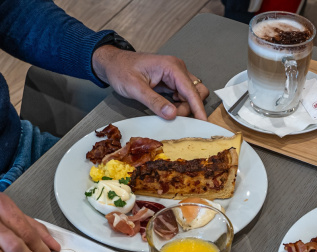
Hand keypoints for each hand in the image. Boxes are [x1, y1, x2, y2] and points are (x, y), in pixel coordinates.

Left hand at [92, 47, 209, 119]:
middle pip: (196, 92)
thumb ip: (154, 102)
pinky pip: (183, 96)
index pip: (191, 90)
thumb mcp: (135, 88)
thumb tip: (172, 115)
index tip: (203, 122)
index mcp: (171, 67)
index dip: (198, 108)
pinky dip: (179, 105)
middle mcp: (177, 69)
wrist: (113, 63)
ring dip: (184, 107)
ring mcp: (175, 75)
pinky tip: (167, 109)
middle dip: (190, 107)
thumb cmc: (121, 70)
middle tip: (173, 116)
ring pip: (191, 95)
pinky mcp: (172, 82)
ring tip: (166, 112)